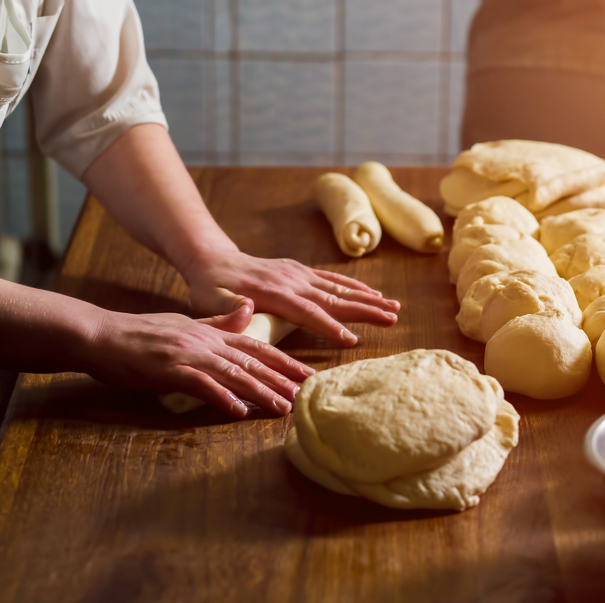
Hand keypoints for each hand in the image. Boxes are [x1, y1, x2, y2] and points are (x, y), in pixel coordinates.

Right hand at [81, 304, 313, 416]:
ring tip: (283, 407)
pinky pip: (200, 385)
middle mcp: (205, 341)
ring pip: (233, 374)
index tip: (307, 375)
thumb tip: (248, 310)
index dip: (285, 361)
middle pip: (252, 362)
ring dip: (260, 392)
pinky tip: (239, 411)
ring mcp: (188, 355)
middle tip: (307, 394)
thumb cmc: (142, 333)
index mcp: (211, 332)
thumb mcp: (185, 323)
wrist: (102, 336)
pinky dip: (221, 398)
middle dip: (282, 379)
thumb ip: (219, 321)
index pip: (256, 347)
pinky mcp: (168, 370)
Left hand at [181, 248, 400, 345]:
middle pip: (333, 297)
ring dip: (368, 299)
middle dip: (364, 309)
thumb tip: (244, 309)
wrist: (214, 260)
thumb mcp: (210, 301)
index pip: (306, 311)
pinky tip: (375, 296)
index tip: (351, 339)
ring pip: (340, 288)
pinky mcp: (302, 271)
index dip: (328, 326)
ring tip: (394, 308)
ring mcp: (299, 274)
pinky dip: (356, 287)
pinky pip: (334, 280)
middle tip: (391, 318)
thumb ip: (228, 309)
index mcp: (272, 292)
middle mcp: (291, 280)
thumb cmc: (210, 288)